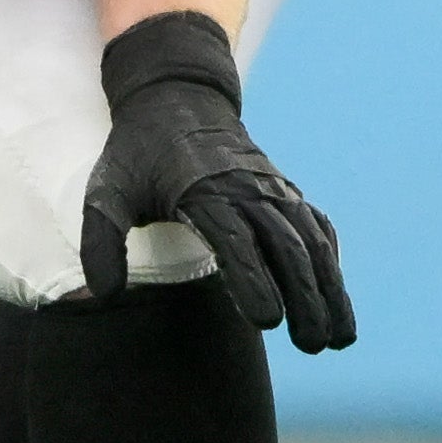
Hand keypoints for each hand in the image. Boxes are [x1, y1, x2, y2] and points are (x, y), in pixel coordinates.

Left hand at [85, 13, 355, 351]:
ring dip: (330, 288)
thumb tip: (104, 295)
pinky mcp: (285, 193)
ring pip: (311, 242)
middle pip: (285, 247)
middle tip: (313, 345)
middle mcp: (248, 189)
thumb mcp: (106, 190)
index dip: (253, 279)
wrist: (176, 97)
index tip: (268, 321)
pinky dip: (331, 261)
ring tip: (340, 338)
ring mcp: (273, 190)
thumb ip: (101, 241)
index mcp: (203, 190)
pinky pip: (317, 227)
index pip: (235, 241)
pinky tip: (337, 296)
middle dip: (304, 297)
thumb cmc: (137, 154)